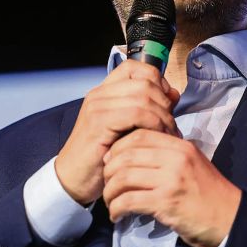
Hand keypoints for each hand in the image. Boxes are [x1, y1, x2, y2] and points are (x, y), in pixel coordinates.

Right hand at [56, 60, 180, 204]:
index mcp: (105, 90)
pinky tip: (158, 138)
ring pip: (144, 96)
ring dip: (163, 116)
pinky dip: (154, 124)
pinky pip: (137, 113)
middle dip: (165, 103)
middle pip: (145, 81)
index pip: (135, 67)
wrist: (72, 179)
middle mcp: (99, 94)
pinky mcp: (99, 123)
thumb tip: (174, 94)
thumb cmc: (102, 155)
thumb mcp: (129, 127)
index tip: (167, 103)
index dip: (157, 80)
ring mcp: (98, 107)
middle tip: (172, 125)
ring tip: (169, 134)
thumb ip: (150, 108)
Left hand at [102, 129, 241, 246]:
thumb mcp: (192, 164)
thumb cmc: (209, 194)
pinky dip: (117, 208)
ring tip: (110, 202)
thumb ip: (168, 155)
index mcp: (181, 146)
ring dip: (110, 191)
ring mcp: (171, 180)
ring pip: (124, 177)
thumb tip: (135, 153)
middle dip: (109, 170)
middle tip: (106, 183)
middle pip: (127, 154)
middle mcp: (176, 158)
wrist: (230, 219)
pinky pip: (129, 200)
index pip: (140, 135)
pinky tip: (117, 215)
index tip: (111, 161)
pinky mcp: (166, 202)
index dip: (118, 146)